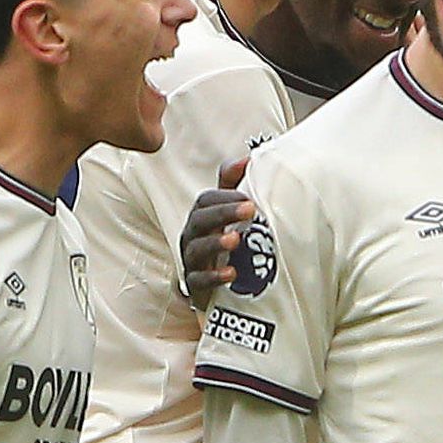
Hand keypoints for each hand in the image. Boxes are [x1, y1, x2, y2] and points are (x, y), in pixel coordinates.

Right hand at [179, 158, 254, 304]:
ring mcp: (191, 260)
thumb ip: (233, 184)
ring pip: (197, 249)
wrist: (210, 284)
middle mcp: (192, 235)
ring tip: (235, 240)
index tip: (250, 198)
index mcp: (201, 216)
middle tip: (250, 210)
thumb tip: (248, 157)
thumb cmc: (219, 240)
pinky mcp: (195, 285)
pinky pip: (199, 280)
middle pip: (200, 219)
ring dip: (216, 243)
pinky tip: (231, 274)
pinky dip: (214, 276)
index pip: (207, 200)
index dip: (226, 196)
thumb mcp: (225, 211)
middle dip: (224, 213)